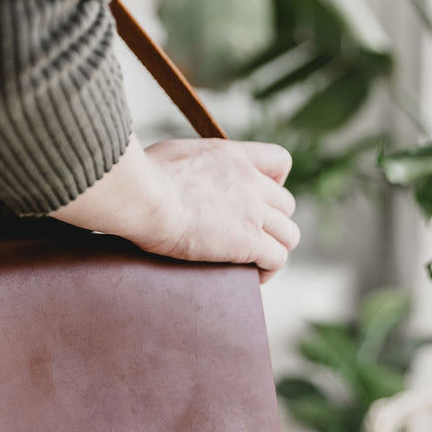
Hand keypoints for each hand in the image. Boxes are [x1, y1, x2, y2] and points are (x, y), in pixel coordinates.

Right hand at [49, 134, 299, 281]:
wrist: (144, 196)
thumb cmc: (142, 176)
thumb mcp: (168, 153)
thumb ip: (183, 162)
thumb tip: (162, 168)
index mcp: (233, 157)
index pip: (279, 161)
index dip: (275, 182)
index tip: (257, 199)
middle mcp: (251, 182)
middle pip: (286, 204)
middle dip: (272, 222)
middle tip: (247, 238)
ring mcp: (253, 212)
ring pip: (289, 235)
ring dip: (274, 249)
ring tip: (252, 264)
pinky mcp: (248, 241)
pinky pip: (277, 259)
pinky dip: (268, 270)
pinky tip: (250, 277)